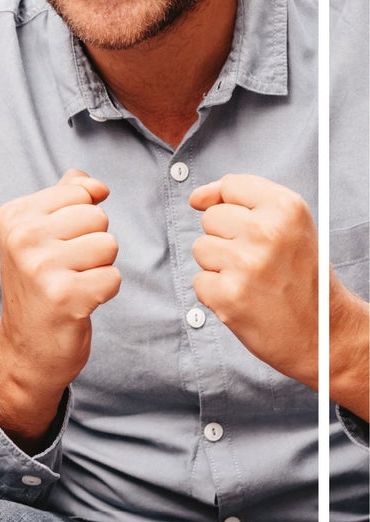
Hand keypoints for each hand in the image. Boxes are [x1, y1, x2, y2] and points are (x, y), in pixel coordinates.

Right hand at [0, 169, 119, 444]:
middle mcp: (22, 236)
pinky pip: (113, 277)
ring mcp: (41, 266)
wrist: (27, 347)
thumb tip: (95, 183)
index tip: (59, 244)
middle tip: (68, 267)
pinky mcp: (65, 296)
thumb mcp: (38, 234)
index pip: (79, 191)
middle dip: (93, 242)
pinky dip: (104, 291)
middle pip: (97, 216)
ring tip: (74, 283)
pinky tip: (80, 301)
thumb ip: (64, 199)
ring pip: (108, 245)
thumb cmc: (39, 284)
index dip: (81, 219)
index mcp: (13, 215)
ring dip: (100, 267)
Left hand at [189, 174, 319, 388]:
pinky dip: (217, 294)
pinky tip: (245, 301)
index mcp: (286, 208)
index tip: (247, 227)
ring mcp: (247, 264)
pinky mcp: (229, 295)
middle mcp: (267, 232)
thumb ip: (243, 200)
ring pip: (201, 248)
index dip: (233, 206)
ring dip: (220, 267)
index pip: (231, 185)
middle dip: (228, 239)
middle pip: (211, 217)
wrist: (326, 336)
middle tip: (259, 262)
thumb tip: (195, 198)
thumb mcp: (289, 226)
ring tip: (253, 282)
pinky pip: (199, 281)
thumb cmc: (302, 277)